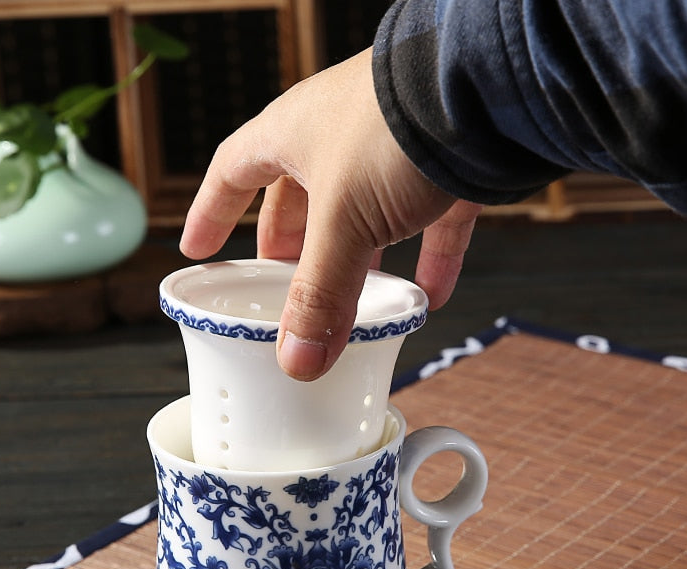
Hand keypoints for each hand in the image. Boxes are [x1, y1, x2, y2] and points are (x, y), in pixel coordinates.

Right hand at [180, 48, 481, 380]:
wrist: (487, 88)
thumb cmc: (393, 130)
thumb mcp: (341, 221)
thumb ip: (319, 295)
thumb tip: (296, 362)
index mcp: (291, 134)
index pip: (231, 172)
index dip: (210, 212)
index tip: (199, 249)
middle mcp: (337, 138)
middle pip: (300, 204)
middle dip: (293, 253)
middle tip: (287, 294)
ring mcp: (392, 151)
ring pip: (366, 218)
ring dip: (362, 265)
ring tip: (360, 308)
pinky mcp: (445, 166)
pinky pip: (429, 221)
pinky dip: (426, 261)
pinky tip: (430, 297)